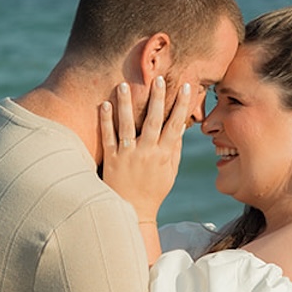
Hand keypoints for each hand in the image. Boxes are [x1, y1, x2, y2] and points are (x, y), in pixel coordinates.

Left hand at [99, 76, 192, 224]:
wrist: (133, 212)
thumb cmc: (154, 190)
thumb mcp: (170, 171)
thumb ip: (174, 148)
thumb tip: (180, 126)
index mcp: (164, 154)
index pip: (175, 125)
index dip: (182, 106)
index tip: (187, 87)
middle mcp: (147, 153)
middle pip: (153, 121)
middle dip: (157, 99)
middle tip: (159, 79)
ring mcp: (129, 156)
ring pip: (128, 126)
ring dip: (127, 104)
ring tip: (124, 84)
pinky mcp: (112, 160)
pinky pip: (108, 137)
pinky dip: (106, 121)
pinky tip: (104, 104)